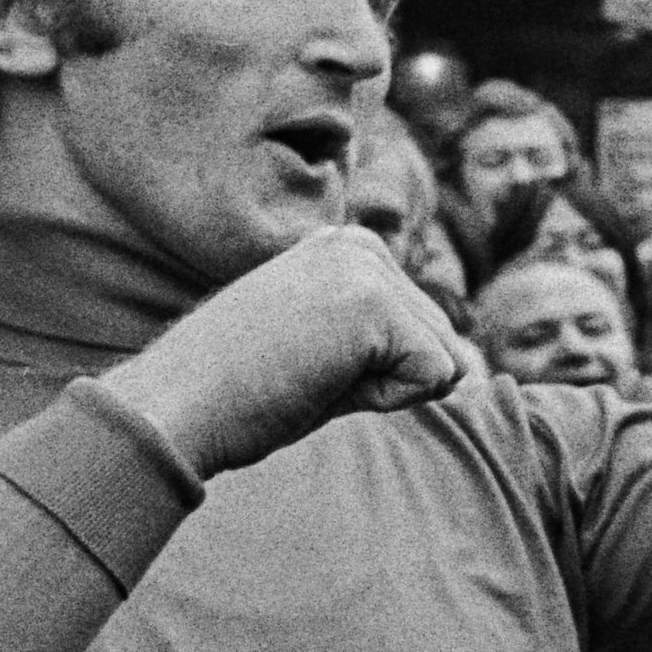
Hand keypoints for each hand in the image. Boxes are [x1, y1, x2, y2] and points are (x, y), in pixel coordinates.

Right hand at [101, 227, 476, 475]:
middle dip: (388, 382)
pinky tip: (321, 379)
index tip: (301, 365)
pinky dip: (389, 399)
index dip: (375, 374)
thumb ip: (391, 347)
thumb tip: (475, 369)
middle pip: (442, 343)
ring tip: (310, 375)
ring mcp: (366, 269)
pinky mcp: (372, 306)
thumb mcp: (326, 350)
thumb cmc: (239, 393)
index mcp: (347, 248)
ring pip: (443, 361)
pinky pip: (436, 376)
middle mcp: (360, 244)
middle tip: (305, 375)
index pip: (420, 332)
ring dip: (385, 390)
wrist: (176, 406)